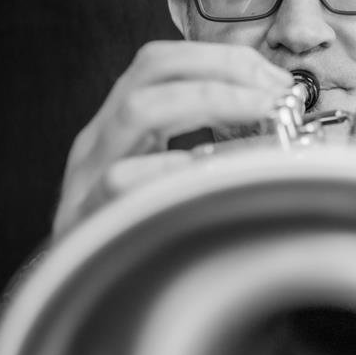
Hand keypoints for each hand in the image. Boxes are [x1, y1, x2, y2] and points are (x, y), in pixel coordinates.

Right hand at [52, 41, 291, 237]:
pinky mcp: (88, 216)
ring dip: (209, 99)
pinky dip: (164, 168)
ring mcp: (89, 175)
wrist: (77, 294)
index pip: (167, 63)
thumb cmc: (134, 237)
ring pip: (136, 110)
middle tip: (276, 94)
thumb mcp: (165, 182)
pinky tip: (202, 169)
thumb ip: (206, 151)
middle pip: (152, 68)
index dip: (224, 60)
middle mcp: (103, 140)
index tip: (277, 81)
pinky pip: (120, 181)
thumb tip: (278, 129)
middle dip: (222, 69)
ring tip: (260, 112)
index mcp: (122, 128)